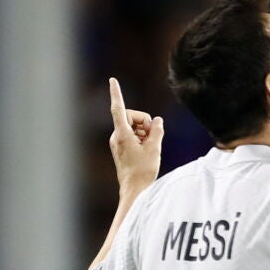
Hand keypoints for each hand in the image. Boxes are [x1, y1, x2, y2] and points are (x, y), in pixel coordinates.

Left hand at [108, 77, 163, 194]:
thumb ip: (157, 131)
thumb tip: (157, 121)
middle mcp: (117, 136)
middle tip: (154, 136)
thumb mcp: (155, 148)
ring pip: (134, 127)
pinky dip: (143, 139)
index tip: (112, 80)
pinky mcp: (122, 148)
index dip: (117, 93)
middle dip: (145, 122)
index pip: (119, 109)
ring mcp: (119, 142)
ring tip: (151, 147)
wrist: (134, 190)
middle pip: (133, 117)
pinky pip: (134, 136)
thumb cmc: (143, 171)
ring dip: (145, 132)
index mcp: (122, 134)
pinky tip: (148, 150)